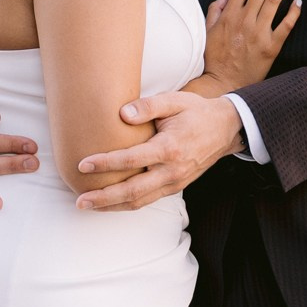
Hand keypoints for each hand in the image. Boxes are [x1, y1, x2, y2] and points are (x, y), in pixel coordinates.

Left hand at [75, 88, 246, 209]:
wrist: (226, 129)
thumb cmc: (196, 111)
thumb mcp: (174, 101)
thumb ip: (148, 106)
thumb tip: (122, 113)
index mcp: (169, 148)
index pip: (131, 160)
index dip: (105, 163)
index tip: (82, 164)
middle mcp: (171, 171)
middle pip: (132, 191)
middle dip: (104, 198)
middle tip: (80, 200)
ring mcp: (174, 182)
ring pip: (139, 202)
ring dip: (112, 206)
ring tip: (87, 205)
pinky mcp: (174, 187)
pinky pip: (147, 200)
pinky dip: (126, 204)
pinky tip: (109, 203)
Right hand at [203, 0, 302, 89]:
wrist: (223, 83)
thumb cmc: (214, 58)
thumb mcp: (208, 31)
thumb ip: (215, 9)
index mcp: (229, 15)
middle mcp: (245, 20)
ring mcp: (259, 33)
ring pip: (274, 2)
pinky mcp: (271, 47)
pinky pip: (285, 26)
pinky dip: (293, 12)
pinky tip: (299, 1)